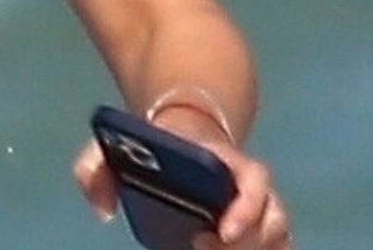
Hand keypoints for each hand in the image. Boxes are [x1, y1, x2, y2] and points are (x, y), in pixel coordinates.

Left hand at [72, 116, 292, 248]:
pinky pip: (277, 242)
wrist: (180, 133)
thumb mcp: (113, 145)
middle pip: (272, 213)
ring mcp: (255, 202)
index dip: (246, 206)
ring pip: (279, 231)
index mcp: (220, 156)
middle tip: (204, 247)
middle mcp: (246, 180)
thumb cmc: (146, 145)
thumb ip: (92, 167)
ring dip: (257, 249)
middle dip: (248, 240)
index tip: (221, 231)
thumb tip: (104, 211)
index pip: (254, 177)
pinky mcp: (254, 222)